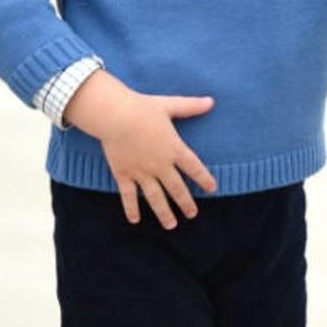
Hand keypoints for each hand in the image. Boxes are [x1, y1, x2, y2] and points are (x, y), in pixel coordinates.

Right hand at [63, 69, 216, 226]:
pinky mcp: (124, 175)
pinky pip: (128, 196)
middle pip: (177, 189)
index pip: (194, 168)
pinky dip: (131, 209)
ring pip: (156, 198)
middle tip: (192, 214)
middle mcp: (160, 165)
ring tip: (171, 225)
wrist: (114, 115)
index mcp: (174, 149)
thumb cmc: (142, 107)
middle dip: (186, 203)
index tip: (212, 188)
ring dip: (164, 213)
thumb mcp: (169, 105)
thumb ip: (190, 106)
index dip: (204, 179)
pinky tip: (134, 220)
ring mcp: (142, 172)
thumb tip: (211, 101)